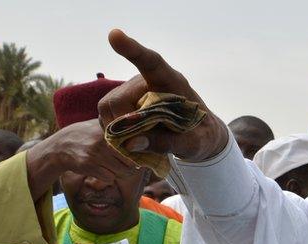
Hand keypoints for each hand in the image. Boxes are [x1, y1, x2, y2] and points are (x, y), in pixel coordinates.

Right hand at [25, 119, 138, 199]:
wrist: (60, 146)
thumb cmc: (85, 135)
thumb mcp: (100, 125)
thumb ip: (117, 127)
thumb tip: (141, 129)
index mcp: (109, 130)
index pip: (134, 146)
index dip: (137, 154)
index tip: (137, 156)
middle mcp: (103, 141)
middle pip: (130, 162)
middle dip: (131, 167)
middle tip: (127, 165)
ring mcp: (96, 154)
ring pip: (121, 172)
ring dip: (120, 173)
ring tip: (114, 168)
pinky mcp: (88, 166)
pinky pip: (109, 178)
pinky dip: (109, 178)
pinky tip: (103, 171)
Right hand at [99, 29, 228, 162]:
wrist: (199, 135)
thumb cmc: (201, 135)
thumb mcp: (194, 144)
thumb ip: (167, 143)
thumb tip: (131, 143)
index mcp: (172, 82)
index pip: (152, 62)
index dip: (133, 50)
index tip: (115, 35)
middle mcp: (147, 81)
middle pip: (120, 100)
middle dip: (124, 125)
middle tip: (142, 143)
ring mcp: (132, 90)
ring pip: (108, 107)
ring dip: (118, 130)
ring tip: (143, 141)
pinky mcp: (121, 101)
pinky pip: (106, 115)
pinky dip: (115, 132)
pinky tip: (134, 138)